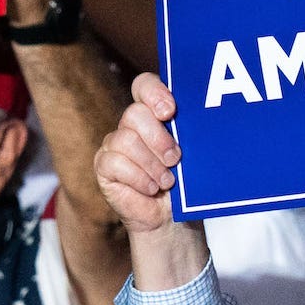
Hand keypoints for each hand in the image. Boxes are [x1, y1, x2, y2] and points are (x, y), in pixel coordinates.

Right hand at [95, 73, 181, 235]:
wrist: (171, 218)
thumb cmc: (184, 184)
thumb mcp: (194, 155)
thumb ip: (190, 134)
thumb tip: (200, 123)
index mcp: (154, 113)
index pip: (144, 86)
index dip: (153, 93)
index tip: (170, 111)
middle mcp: (132, 125)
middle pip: (134, 113)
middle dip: (158, 138)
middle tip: (175, 159)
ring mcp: (115, 144)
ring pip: (125, 139)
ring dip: (151, 164)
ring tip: (167, 181)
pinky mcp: (104, 166)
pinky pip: (114, 163)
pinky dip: (137, 178)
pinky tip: (151, 188)